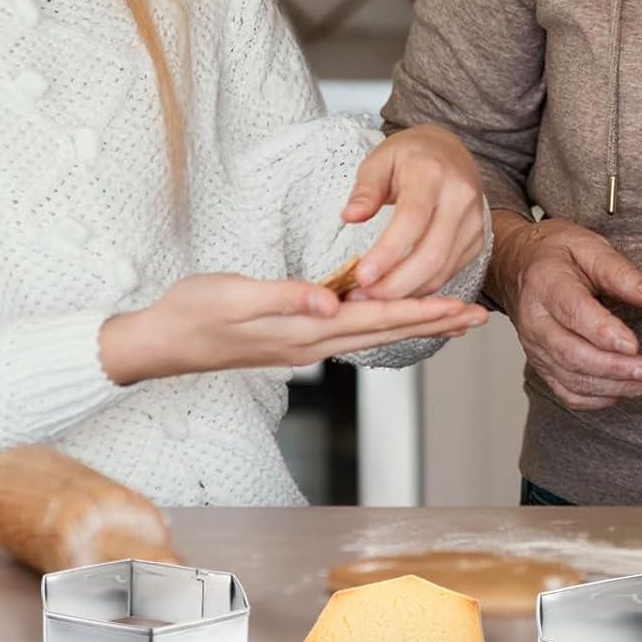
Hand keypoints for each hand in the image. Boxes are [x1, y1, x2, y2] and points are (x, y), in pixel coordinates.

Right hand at [100, 273, 485, 385]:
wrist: (160, 340)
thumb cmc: (193, 313)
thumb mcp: (235, 296)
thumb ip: (284, 298)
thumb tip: (330, 303)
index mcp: (307, 331)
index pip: (378, 319)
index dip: (423, 312)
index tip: (462, 308)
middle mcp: (314, 343)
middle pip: (387, 332)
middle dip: (435, 323)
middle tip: (480, 317)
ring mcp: (305, 344)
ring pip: (374, 334)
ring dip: (416, 324)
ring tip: (453, 317)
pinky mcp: (295, 338)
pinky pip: (353, 331)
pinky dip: (383, 322)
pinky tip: (392, 316)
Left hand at [340, 125, 484, 299]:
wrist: (449, 151)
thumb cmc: (408, 157)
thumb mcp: (379, 160)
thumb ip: (365, 190)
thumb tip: (350, 216)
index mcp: (432, 173)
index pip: (412, 219)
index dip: (388, 253)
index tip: (361, 276)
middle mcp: (460, 197)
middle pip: (431, 254)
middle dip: (395, 284)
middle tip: (362, 295)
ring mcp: (474, 221)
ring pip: (442, 270)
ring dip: (406, 292)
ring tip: (372, 297)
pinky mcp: (477, 240)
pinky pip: (448, 272)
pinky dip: (421, 288)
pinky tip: (396, 290)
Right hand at [489, 211, 641, 411]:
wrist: (516, 266)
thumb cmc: (555, 254)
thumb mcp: (588, 245)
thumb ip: (620, 271)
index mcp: (546, 284)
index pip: (573, 313)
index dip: (604, 333)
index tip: (634, 344)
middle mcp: (536, 321)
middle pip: (573, 355)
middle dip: (617, 368)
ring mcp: (536, 348)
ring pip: (573, 380)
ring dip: (617, 386)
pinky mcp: (542, 365)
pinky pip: (568, 393)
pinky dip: (599, 399)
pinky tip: (627, 390)